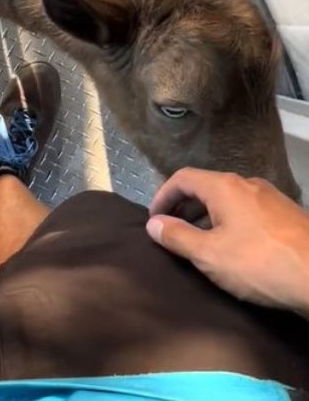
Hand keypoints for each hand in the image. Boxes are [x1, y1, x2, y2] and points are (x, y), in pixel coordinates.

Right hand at [146, 167, 308, 318]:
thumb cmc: (260, 263)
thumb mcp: (209, 254)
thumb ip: (177, 237)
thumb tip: (154, 224)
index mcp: (225, 187)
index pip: (182, 178)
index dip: (162, 196)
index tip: (153, 220)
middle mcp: (248, 184)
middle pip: (206, 186)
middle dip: (183, 207)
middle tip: (171, 231)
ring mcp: (272, 199)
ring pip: (229, 200)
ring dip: (207, 216)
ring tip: (200, 242)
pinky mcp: (289, 216)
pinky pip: (248, 211)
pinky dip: (230, 222)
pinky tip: (234, 248)